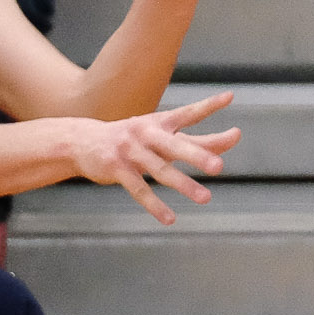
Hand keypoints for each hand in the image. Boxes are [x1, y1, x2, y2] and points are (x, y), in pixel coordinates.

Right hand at [68, 91, 242, 224]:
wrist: (82, 141)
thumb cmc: (133, 138)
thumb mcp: (160, 133)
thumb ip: (194, 140)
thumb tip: (231, 140)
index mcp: (160, 121)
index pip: (188, 113)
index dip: (208, 105)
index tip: (230, 96)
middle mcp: (147, 133)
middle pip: (176, 145)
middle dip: (197, 156)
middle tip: (219, 167)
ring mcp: (131, 151)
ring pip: (161, 171)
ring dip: (184, 185)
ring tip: (206, 198)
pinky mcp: (117, 169)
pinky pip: (140, 190)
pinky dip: (155, 205)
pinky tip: (170, 219)